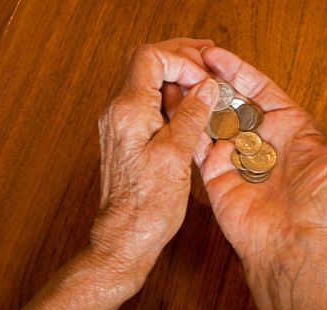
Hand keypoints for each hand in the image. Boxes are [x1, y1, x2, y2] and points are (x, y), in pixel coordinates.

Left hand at [91, 38, 218, 276]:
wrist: (126, 236)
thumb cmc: (148, 205)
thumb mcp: (176, 156)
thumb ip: (191, 115)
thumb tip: (206, 87)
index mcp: (128, 111)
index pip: (151, 57)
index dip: (182, 60)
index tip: (204, 79)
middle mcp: (118, 112)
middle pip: (146, 63)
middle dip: (179, 56)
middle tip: (208, 57)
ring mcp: (120, 123)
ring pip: (146, 80)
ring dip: (175, 73)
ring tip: (203, 75)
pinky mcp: (127, 136)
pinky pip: (147, 101)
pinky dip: (169, 94)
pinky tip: (190, 101)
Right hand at [195, 47, 326, 262]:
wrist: (293, 245)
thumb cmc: (324, 204)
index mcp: (289, 128)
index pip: (259, 89)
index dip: (238, 70)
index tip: (216, 54)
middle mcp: (259, 140)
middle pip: (231, 100)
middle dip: (212, 80)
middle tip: (190, 60)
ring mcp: (235, 156)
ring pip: (211, 119)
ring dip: (196, 98)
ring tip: (177, 76)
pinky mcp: (215, 173)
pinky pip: (197, 144)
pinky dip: (186, 124)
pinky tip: (174, 105)